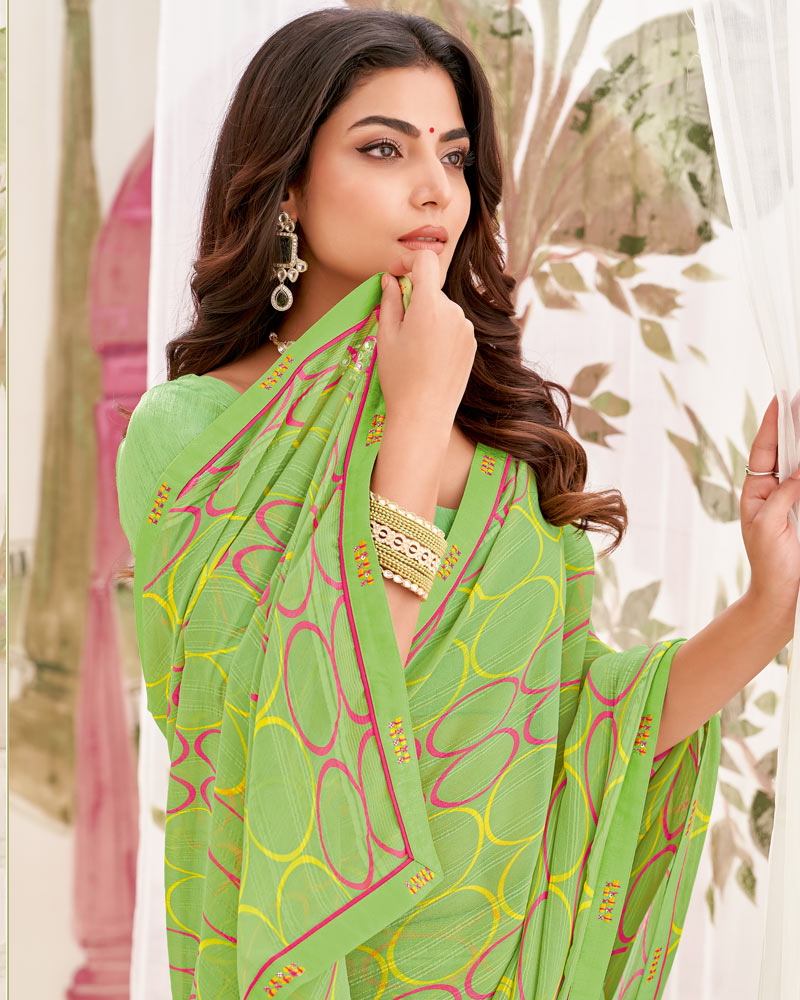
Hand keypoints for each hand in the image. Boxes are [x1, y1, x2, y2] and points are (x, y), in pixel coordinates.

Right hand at [376, 248, 476, 426]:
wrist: (424, 413)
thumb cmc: (399, 377)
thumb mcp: (386, 336)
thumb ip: (390, 301)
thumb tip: (391, 279)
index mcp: (429, 306)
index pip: (425, 260)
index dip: (408, 262)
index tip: (395, 275)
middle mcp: (453, 312)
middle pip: (432, 290)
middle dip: (415, 300)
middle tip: (399, 329)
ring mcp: (466, 328)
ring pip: (443, 309)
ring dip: (428, 317)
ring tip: (416, 350)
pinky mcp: (472, 343)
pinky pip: (453, 326)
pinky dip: (441, 332)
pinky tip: (430, 358)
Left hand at [740, 393, 799, 631]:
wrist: (782, 591)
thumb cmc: (768, 561)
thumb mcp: (770, 525)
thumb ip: (784, 494)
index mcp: (756, 492)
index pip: (763, 451)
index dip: (771, 425)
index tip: (778, 400)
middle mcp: (772, 491)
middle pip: (784, 452)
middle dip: (792, 427)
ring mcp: (790, 500)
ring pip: (798, 466)